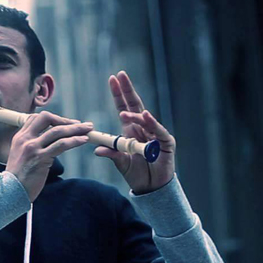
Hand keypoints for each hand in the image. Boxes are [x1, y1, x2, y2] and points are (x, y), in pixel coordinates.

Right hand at [6, 111, 92, 201]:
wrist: (10, 192)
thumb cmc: (17, 178)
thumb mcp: (19, 156)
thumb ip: (30, 146)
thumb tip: (47, 142)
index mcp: (19, 137)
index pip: (36, 118)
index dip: (53, 118)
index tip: (65, 124)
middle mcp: (25, 139)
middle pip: (47, 118)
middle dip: (66, 120)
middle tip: (80, 125)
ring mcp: (32, 148)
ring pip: (57, 131)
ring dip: (76, 129)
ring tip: (88, 129)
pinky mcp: (41, 158)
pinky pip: (61, 145)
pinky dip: (74, 140)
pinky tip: (83, 140)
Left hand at [94, 71, 175, 194]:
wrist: (151, 187)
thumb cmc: (136, 173)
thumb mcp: (120, 162)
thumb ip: (111, 153)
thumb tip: (96, 149)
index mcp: (130, 131)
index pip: (123, 107)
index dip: (118, 94)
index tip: (112, 78)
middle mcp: (143, 129)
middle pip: (135, 106)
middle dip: (127, 91)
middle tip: (120, 75)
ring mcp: (155, 134)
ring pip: (145, 119)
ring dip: (134, 115)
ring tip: (123, 114)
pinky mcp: (166, 143)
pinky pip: (159, 131)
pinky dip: (152, 124)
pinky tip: (146, 116)